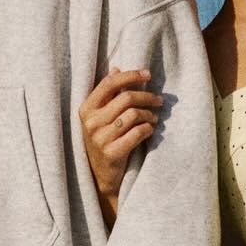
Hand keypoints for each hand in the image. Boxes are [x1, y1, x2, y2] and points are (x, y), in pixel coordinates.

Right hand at [79, 69, 162, 218]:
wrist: (100, 176)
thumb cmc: (103, 141)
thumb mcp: (99, 117)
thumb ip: (107, 95)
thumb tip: (116, 68)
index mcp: (86, 108)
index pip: (110, 83)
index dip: (130, 75)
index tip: (148, 74)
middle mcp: (90, 122)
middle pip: (126, 98)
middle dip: (147, 96)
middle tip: (159, 100)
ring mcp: (99, 138)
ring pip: (133, 115)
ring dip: (149, 115)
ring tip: (154, 118)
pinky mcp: (111, 153)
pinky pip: (136, 133)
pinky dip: (147, 130)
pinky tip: (150, 130)